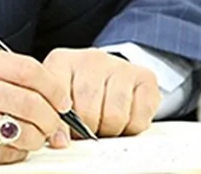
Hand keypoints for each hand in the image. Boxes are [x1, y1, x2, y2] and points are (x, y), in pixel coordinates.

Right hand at [0, 48, 73, 173]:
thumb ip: (6, 76)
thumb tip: (54, 95)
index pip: (28, 69)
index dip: (53, 87)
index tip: (61, 100)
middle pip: (31, 102)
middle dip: (52, 119)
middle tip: (54, 126)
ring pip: (24, 131)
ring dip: (37, 139)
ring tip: (32, 138)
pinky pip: (8, 154)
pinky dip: (17, 154)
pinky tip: (8, 148)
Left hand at [42, 48, 161, 137]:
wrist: (111, 73)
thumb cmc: (79, 89)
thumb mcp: (58, 98)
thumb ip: (55, 116)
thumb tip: (59, 141)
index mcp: (62, 61)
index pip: (58, 96)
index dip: (61, 125)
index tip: (62, 139)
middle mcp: (91, 58)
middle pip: (88, 111)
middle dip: (87, 130)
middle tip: (87, 129)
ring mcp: (120, 65)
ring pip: (115, 116)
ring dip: (110, 130)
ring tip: (103, 124)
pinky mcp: (145, 77)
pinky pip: (138, 119)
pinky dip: (131, 129)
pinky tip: (123, 118)